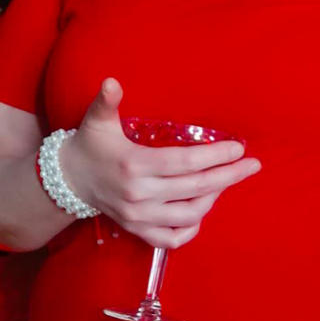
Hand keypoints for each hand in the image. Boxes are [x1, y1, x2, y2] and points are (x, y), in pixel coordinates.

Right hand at [59, 78, 260, 248]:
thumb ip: (107, 101)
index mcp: (135, 165)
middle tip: (252, 165)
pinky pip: (171, 239)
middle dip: (228, 176)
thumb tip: (111, 81)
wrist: (68, 179)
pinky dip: (191, 229)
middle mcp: (140, 195)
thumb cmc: (90, 144)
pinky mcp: (138, 230)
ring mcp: (139, 217)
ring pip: (189, 215)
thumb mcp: (97, 120)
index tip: (238, 148)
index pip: (185, 163)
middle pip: (196, 189)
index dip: (215, 156)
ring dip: (213, 198)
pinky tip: (203, 210)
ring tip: (225, 180)